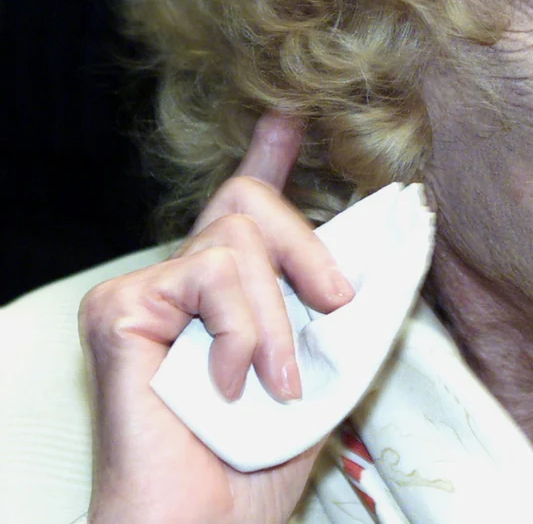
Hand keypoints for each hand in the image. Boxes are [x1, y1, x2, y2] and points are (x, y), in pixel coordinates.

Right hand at [80, 113, 354, 523]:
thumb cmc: (256, 461)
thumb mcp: (320, 368)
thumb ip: (333, 311)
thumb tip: (366, 264)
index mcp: (229, 293)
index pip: (245, 208)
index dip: (268, 157)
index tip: (288, 118)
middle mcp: (184, 282)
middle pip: (247, 201)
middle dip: (308, 247)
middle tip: (336, 306)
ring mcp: (147, 292)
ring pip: (236, 241)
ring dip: (278, 319)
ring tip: (277, 384)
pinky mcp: (120, 309)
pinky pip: (210, 277)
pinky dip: (241, 334)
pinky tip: (231, 386)